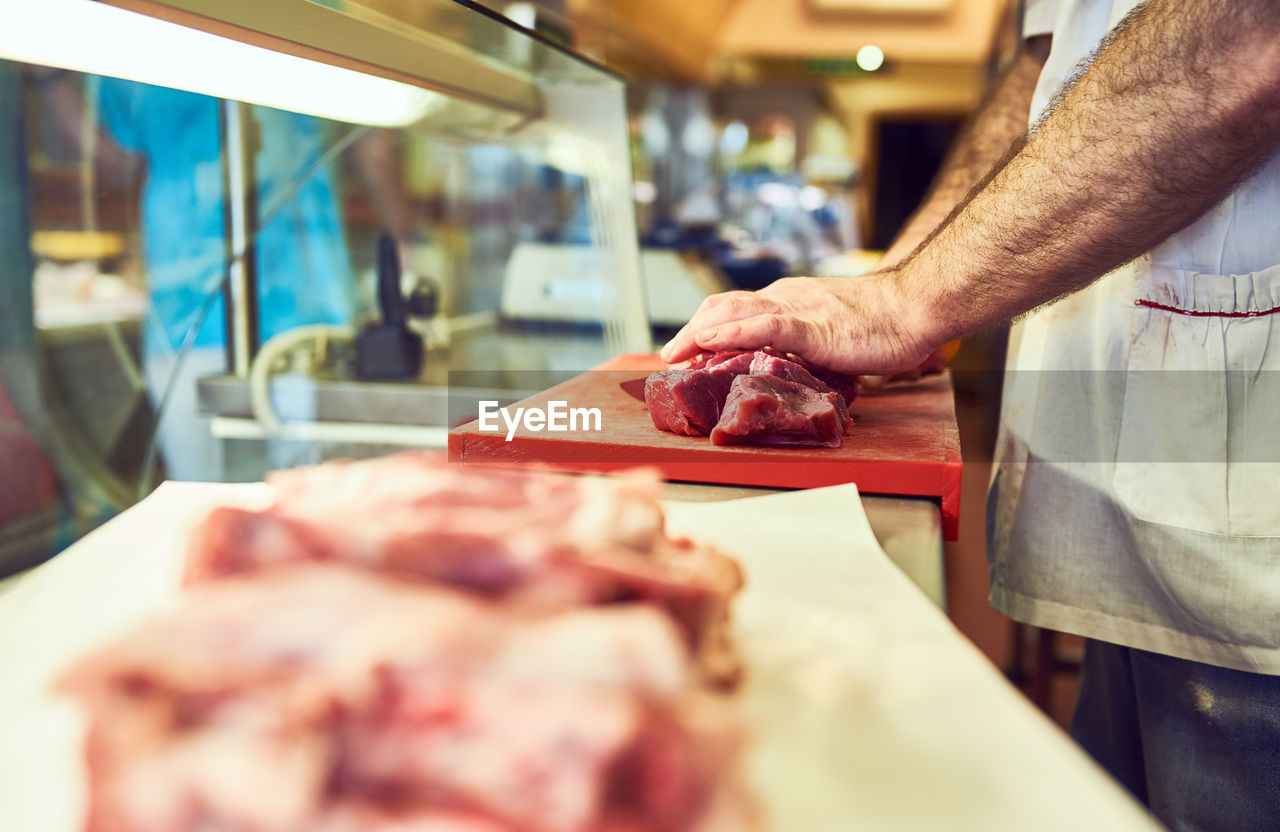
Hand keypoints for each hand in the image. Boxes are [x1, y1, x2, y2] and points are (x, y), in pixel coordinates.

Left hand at [659, 272, 939, 374]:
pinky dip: (732, 332)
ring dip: (698, 332)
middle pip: (724, 306)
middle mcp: (786, 299)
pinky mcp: (811, 327)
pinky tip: (710, 341)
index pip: (737, 308)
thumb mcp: (835, 336)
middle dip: (692, 330)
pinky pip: (764, 326)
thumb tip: (794, 371)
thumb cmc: (885, 327)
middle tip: (670, 355)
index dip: (707, 326)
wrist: (915, 309)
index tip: (686, 349)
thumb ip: (809, 348)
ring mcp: (797, 310)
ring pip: (734, 312)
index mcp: (790, 301)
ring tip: (675, 352)